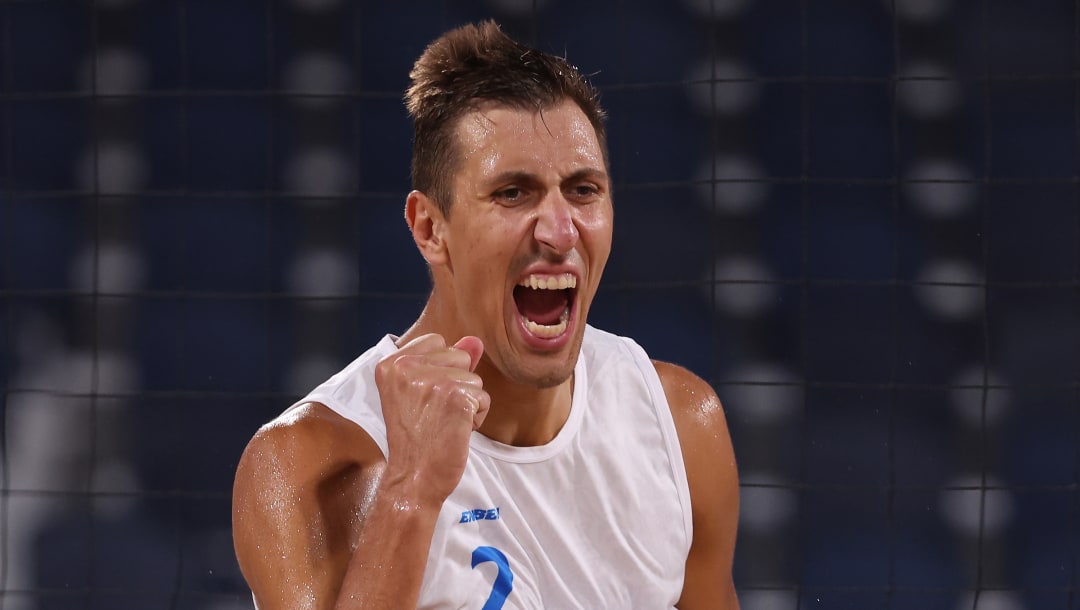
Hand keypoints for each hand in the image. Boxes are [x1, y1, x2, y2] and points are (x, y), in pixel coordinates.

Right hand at [374, 334, 489, 505]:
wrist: (413, 478)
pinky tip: (455, 431)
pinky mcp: (456, 397)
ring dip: (467, 403)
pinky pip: (483, 397)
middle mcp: (407, 367)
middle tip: (434, 413)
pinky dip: (476, 417)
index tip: (424, 398)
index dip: (441, 369)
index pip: (436, 340)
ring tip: (443, 423)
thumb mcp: (420, 393)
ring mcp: (432, 381)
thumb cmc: (416, 439)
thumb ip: (445, 362)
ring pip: (474, 378)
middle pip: (459, 355)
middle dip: (457, 384)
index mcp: (390, 364)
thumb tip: (474, 341)